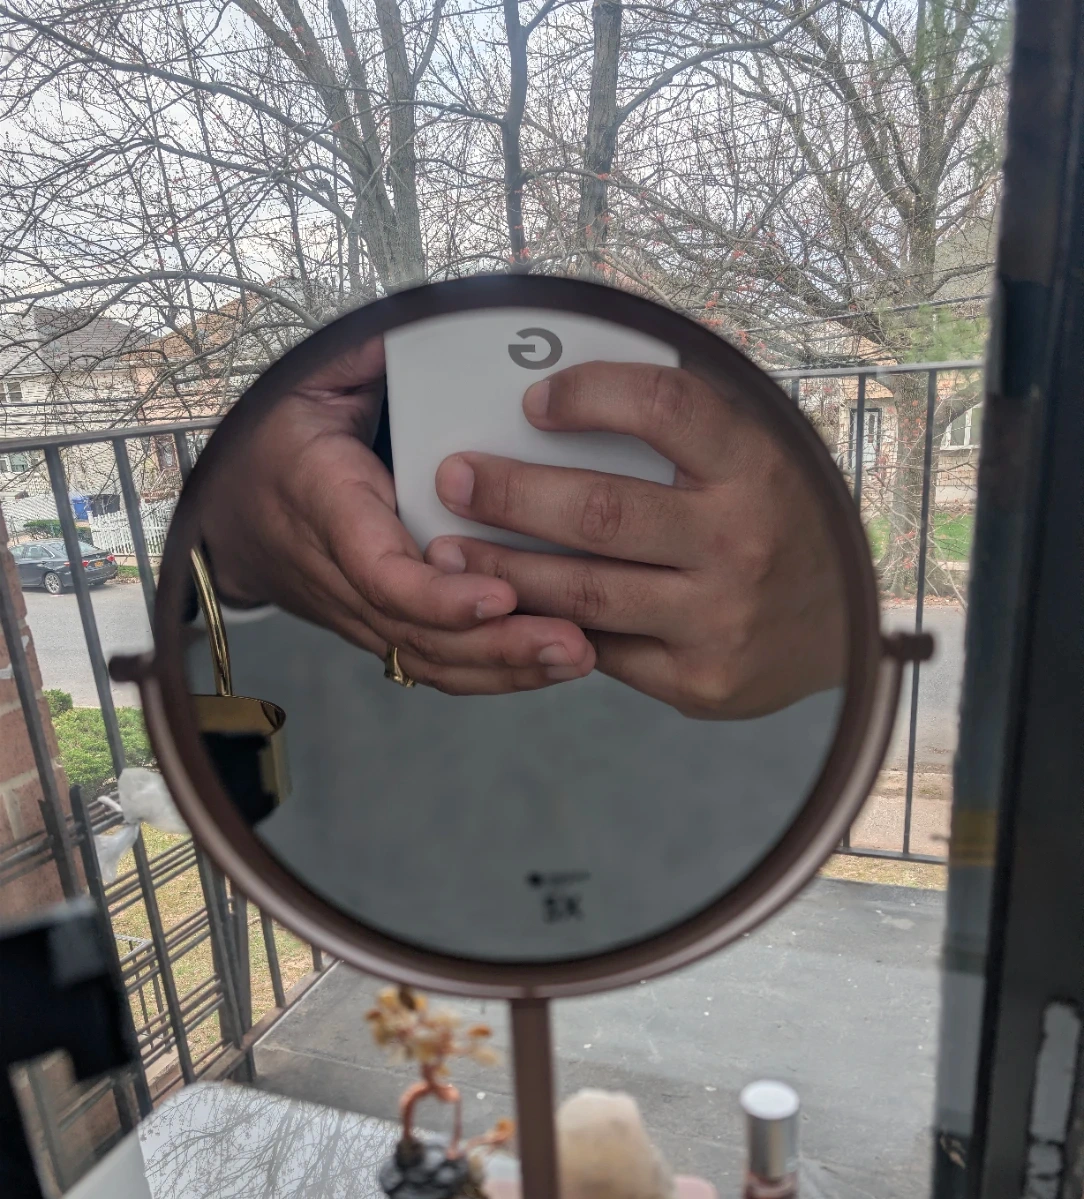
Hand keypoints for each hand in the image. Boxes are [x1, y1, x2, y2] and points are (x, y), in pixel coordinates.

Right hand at [198, 338, 594, 694]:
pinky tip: (548, 664)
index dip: (437, 594)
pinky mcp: (375, 628)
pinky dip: (490, 672)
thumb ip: (370, 352)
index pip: (375, 568)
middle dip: (496, 644)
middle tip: (572, 641)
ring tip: (576, 656)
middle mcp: (335, 569)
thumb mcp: (314, 375)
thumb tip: (433, 318)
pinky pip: (429, 664)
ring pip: (426, 659)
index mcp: (319, 499)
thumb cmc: (281, 433)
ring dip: (504, 667)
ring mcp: (353, 610)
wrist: (228, 507)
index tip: (499, 594)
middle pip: (415, 630)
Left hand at [425, 362, 845, 718]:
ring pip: (584, 594)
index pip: (664, 409)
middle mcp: (741, 543)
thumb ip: (692, 418)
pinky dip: (548, 625)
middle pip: (600, 513)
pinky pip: (603, 648)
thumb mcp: (761, 452)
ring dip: (503, 570)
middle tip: (452, 479)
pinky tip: (505, 607)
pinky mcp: (699, 681)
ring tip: (448, 552)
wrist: (848, 628)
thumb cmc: (782, 520)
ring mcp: (719, 621)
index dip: (590, 396)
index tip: (533, 401)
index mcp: (758, 466)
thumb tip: (578, 374)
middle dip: (509, 495)